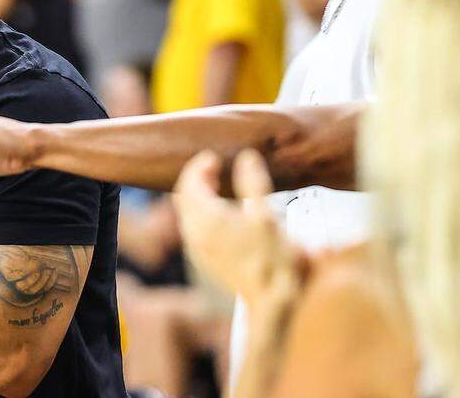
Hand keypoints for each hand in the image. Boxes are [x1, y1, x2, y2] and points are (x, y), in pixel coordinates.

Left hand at [173, 150, 302, 303]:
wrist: (275, 303)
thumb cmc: (275, 260)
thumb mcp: (267, 216)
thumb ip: (253, 183)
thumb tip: (246, 158)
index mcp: (206, 220)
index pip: (189, 184)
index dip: (198, 166)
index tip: (213, 156)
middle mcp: (196, 235)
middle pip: (184, 198)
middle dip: (197, 179)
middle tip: (215, 167)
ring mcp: (199, 249)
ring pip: (188, 214)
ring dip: (199, 196)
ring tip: (219, 186)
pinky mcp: (206, 260)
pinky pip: (195, 229)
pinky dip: (202, 214)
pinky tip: (222, 213)